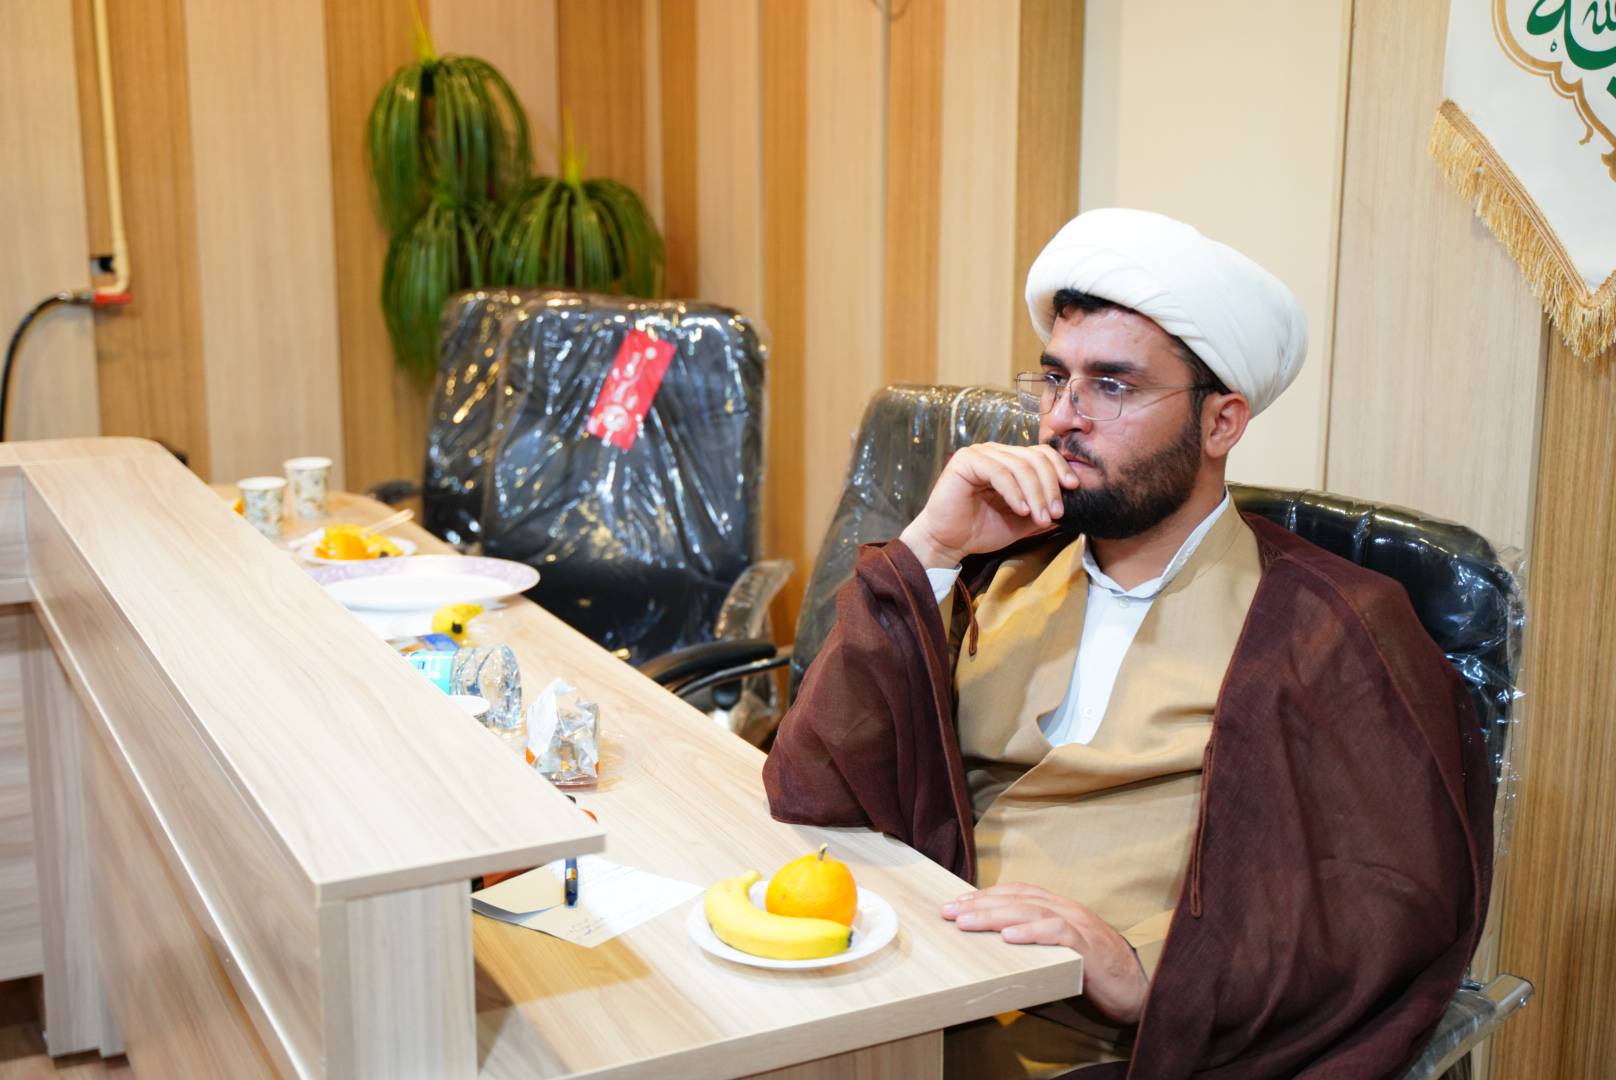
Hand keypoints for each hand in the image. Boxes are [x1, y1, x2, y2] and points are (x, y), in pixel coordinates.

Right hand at [898, 443, 1080, 567]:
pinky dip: (1014, 492)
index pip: (1042, 453)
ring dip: (1035, 494)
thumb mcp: (1022, 520)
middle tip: (1055, 514)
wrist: (948, 542)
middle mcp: (996, 452)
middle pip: (1035, 458)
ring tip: (1039, 518)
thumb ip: (1043, 508)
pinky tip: (1021, 509)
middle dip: (1050, 487)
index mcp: (1010, 461)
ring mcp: (980, 453)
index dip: (1060, 468)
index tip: (1073, 490)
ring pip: (1020, 466)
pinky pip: (999, 472)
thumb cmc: (981, 530)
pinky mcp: (966, 461)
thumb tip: (1073, 504)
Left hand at [942, 883, 1148, 1024]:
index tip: (955, 903)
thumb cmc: (1094, 971)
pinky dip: (1032, 932)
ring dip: (995, 915)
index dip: (985, 895)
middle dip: (979, 903)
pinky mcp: (1088, 946)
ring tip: (967, 922)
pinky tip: (1009, 936)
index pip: (1015, 893)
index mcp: (1058, 907)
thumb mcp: (1057, 951)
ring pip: (1031, 910)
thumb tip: (994, 944)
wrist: (1137, 988)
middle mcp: (1066, 909)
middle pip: (1017, 899)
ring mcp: (1079, 924)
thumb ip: (1033, 941)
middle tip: (948, 912)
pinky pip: (1058, 932)